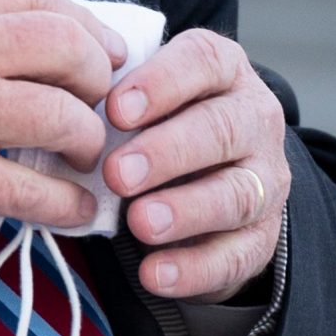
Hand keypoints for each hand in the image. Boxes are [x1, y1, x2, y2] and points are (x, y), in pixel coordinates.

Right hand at [0, 0, 131, 235]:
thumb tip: (9, 30)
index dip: (82, 25)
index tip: (100, 51)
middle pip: (67, 46)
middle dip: (97, 79)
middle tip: (98, 105)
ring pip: (64, 116)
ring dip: (86, 143)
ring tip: (82, 159)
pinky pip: (34, 190)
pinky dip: (67, 205)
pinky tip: (74, 211)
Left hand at [103, 28, 287, 302]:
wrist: (209, 175)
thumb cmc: (160, 120)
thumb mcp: (144, 93)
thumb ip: (116, 92)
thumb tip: (69, 105)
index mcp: (224, 70)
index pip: (203, 61)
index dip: (161, 83)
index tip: (114, 110)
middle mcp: (255, 118)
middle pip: (221, 129)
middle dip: (167, 151)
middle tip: (116, 174)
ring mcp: (267, 179)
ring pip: (237, 193)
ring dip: (186, 210)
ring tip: (140, 223)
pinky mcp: (262, 236)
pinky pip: (237, 255)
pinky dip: (194, 268)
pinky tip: (154, 274)